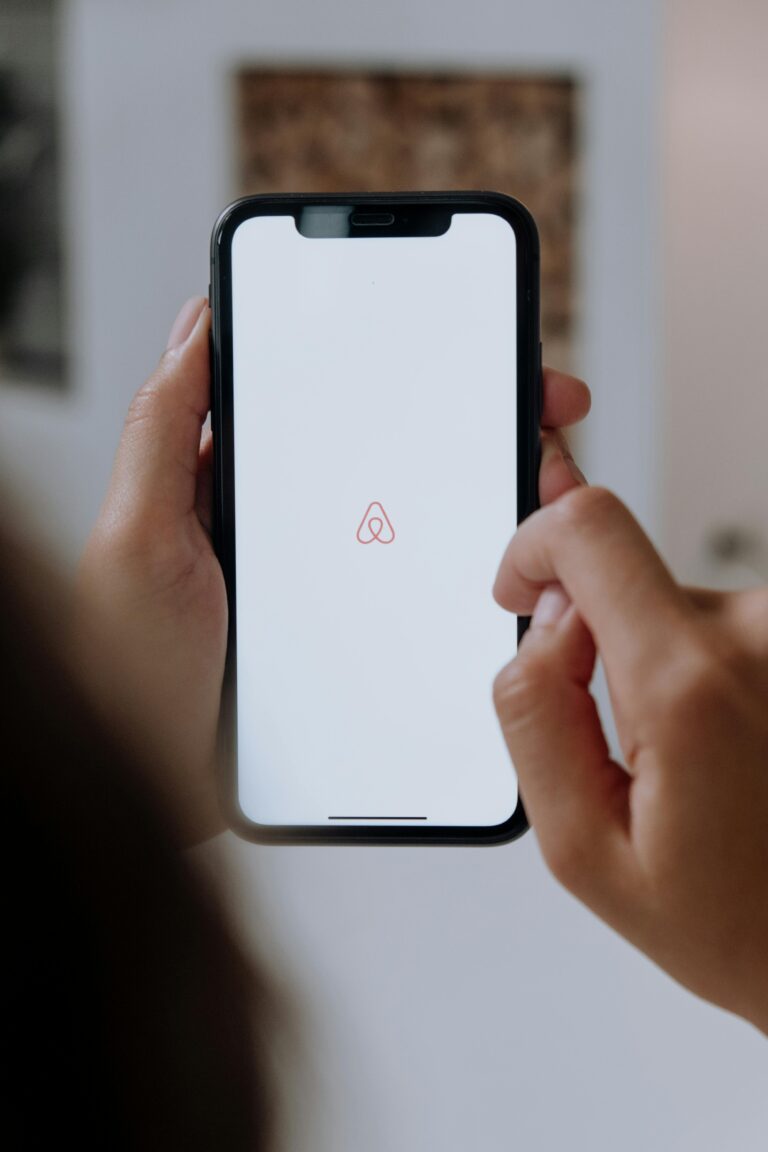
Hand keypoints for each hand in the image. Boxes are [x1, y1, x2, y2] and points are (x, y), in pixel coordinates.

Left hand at [77, 298, 588, 843]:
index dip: (402, 373)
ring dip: (484, 510)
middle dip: (471, 432)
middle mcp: (293, 531)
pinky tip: (510, 580)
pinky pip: (416, 603)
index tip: (471, 349)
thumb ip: (162, 433)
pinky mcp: (349, 644)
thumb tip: (199, 325)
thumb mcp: (136, 537)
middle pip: (393, 462)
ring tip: (549, 494)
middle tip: (542, 421)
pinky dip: (468, 589)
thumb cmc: (128, 666)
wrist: (154, 786)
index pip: (334, 406)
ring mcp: (326, 588)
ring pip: (417, 531)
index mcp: (242, 487)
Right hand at [493, 485, 767, 1033]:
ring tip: (695, 766)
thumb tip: (546, 620)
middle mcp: (758, 638)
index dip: (532, 548)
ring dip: (659, 671)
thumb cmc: (735, 920)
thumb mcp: (583, 849)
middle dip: (599, 646)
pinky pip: (722, 630)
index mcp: (689, 685)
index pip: (588, 530)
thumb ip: (536, 711)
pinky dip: (702, 678)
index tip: (520, 593)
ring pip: (674, 609)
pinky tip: (729, 753)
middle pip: (625, 578)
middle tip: (631, 748)